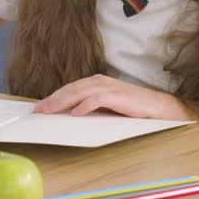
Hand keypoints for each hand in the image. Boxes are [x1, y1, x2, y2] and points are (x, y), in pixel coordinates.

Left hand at [32, 74, 198, 121]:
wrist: (161, 110)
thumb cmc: (133, 110)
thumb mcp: (107, 109)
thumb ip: (90, 109)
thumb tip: (67, 117)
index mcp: (96, 83)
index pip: (70, 89)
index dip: (54, 97)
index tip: (39, 107)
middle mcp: (101, 82)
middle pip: (71, 89)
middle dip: (53, 99)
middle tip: (38, 110)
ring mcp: (110, 87)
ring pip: (80, 91)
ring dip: (63, 101)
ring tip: (49, 111)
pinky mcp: (119, 96)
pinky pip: (98, 98)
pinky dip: (85, 105)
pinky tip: (75, 113)